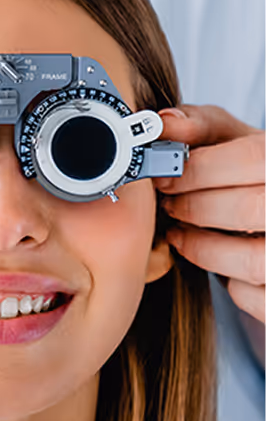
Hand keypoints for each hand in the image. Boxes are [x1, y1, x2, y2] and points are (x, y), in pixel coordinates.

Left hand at [154, 105, 264, 332]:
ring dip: (203, 248)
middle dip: (195, 208)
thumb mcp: (240, 143)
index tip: (165, 176)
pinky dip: (229, 283)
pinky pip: (254, 296)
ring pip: (252, 260)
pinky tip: (218, 263)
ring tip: (179, 234)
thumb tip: (163, 124)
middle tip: (169, 205)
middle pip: (249, 209)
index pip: (255, 158)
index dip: (202, 169)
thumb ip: (203, 127)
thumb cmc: (257, 179)